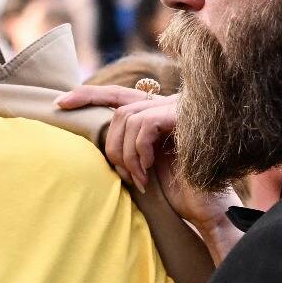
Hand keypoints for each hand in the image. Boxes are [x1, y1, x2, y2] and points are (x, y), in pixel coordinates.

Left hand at [57, 84, 177, 191]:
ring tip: (138, 178)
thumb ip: (131, 153)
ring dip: (127, 154)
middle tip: (124, 176)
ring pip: (128, 118)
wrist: (222, 187)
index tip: (59, 103)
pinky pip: (145, 125)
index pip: (116, 95)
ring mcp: (173, 106)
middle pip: (119, 114)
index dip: (88, 95)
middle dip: (113, 146)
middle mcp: (164, 103)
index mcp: (156, 110)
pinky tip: (148, 167)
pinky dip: (140, 148)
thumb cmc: (187, 179)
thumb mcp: (155, 163)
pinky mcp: (181, 114)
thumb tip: (104, 162)